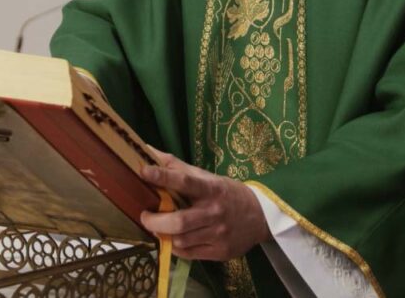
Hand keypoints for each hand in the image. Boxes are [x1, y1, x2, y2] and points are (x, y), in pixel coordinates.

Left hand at [139, 149, 271, 260]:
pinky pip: (189, 253)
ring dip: (163, 234)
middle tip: (144, 216)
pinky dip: (175, 247)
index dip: (164, 176)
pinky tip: (172, 239)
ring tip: (157, 227)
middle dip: (156, 220)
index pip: (185, 181)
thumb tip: (148, 151)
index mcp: (212, 189)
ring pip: (182, 240)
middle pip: (180, 221)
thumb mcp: (207, 177)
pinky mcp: (220, 252)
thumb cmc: (227, 194)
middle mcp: (215, 212)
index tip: (144, 171)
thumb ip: (178, 167)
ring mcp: (218, 234)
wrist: (260, 217)